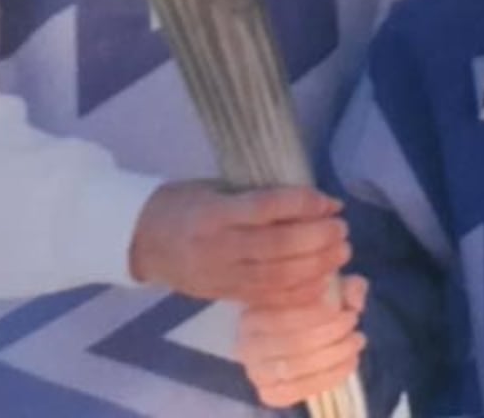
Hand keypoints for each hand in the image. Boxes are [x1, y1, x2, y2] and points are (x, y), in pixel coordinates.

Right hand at [129, 180, 349, 305]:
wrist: (141, 240)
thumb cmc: (182, 203)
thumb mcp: (214, 187)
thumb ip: (255, 194)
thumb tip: (308, 199)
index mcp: (214, 212)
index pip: (266, 208)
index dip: (303, 205)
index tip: (330, 202)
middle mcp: (218, 246)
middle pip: (277, 246)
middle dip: (317, 238)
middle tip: (342, 229)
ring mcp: (221, 275)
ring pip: (277, 276)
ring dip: (315, 266)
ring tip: (341, 253)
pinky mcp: (225, 295)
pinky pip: (267, 297)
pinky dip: (299, 291)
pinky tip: (321, 281)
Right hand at [238, 276, 368, 408]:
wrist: (299, 337)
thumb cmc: (310, 307)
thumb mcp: (326, 287)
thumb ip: (342, 286)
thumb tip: (353, 297)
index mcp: (253, 309)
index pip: (282, 309)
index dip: (316, 310)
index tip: (342, 306)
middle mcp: (246, 341)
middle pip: (290, 340)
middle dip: (330, 331)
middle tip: (353, 320)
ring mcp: (256, 371)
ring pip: (296, 366)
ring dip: (334, 353)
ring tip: (356, 340)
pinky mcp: (269, 392)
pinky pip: (300, 389)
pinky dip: (330, 376)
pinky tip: (350, 361)